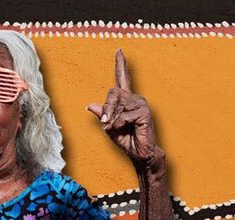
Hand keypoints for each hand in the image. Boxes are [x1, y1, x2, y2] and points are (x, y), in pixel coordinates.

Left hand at [87, 49, 162, 168]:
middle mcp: (135, 99)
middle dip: (107, 108)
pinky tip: (121, 128)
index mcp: (126, 100)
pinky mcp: (144, 113)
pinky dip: (119, 123)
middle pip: (114, 92)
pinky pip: (125, 114)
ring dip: (112, 118)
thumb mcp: (109, 127)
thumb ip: (103, 115)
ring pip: (118, 103)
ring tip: (114, 127)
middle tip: (105, 122)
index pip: (123, 78)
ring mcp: (141, 104)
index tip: (119, 51)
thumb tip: (90, 105)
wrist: (140, 153)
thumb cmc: (127, 139)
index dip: (120, 64)